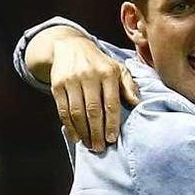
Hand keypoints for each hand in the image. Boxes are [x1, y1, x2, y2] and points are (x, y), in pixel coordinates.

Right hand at [50, 37, 139, 151]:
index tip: (112, 138)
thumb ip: (129, 86)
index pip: (110, 103)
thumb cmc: (100, 63)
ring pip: (77, 112)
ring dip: (83, 132)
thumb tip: (136, 103)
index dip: (111, 123)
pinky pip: (63, 110)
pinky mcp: (57, 85)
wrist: (71, 46)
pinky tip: (75, 137)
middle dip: (97, 132)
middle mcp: (89, 76)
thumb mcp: (118, 69)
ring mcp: (71, 80)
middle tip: (100, 148)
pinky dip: (69, 126)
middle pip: (93, 110)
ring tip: (89, 145)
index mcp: (107, 73)